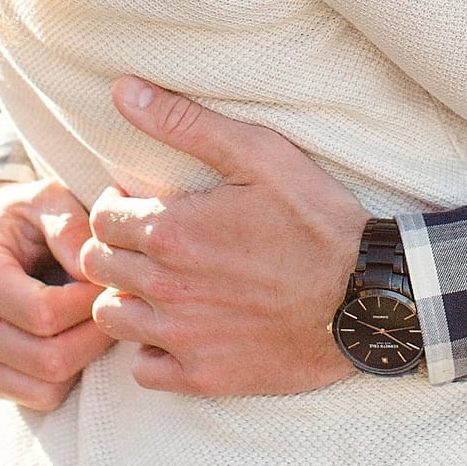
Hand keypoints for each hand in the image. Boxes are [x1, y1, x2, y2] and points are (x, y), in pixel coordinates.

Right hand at [0, 177, 110, 409]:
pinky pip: (41, 398)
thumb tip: (92, 270)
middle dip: (95, 335)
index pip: (45, 314)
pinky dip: (68, 376)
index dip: (89, 302)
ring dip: (85, 357)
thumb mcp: (48, 201)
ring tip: (89, 320)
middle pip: (51, 359)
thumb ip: (71, 227)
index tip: (106, 281)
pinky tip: (69, 339)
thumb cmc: (25, 221)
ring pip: (49, 387)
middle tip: (111, 306)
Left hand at [80, 80, 368, 394]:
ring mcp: (182, 336)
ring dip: (126, 297)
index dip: (118, 207)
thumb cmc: (316, 219)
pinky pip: (141, 370)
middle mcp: (165, 287)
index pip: (101, 218)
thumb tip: (123, 89)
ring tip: (158, 284)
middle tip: (150, 243)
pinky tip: (176, 329)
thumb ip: (184, 122)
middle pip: (97, 266)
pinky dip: (149, 350)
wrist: (369, 296)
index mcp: (171, 232)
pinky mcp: (203, 376)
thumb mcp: (258, 154)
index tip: (143, 207)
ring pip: (110, 317)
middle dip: (116, 249)